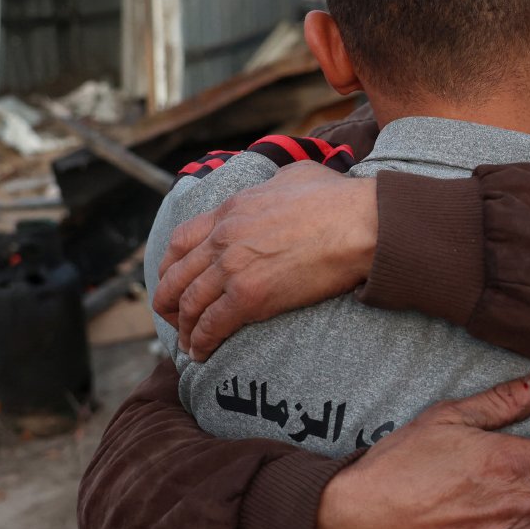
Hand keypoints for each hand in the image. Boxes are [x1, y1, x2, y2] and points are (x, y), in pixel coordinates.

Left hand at [154, 161, 377, 356]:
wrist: (361, 224)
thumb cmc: (339, 199)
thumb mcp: (295, 174)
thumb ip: (274, 183)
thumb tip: (278, 187)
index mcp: (231, 210)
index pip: (180, 240)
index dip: (170, 265)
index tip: (172, 279)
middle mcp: (223, 238)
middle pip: (176, 275)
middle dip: (168, 301)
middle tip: (173, 317)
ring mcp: (233, 268)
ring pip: (189, 304)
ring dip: (183, 328)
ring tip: (188, 344)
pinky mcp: (250, 297)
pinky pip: (211, 325)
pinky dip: (201, 343)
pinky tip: (202, 353)